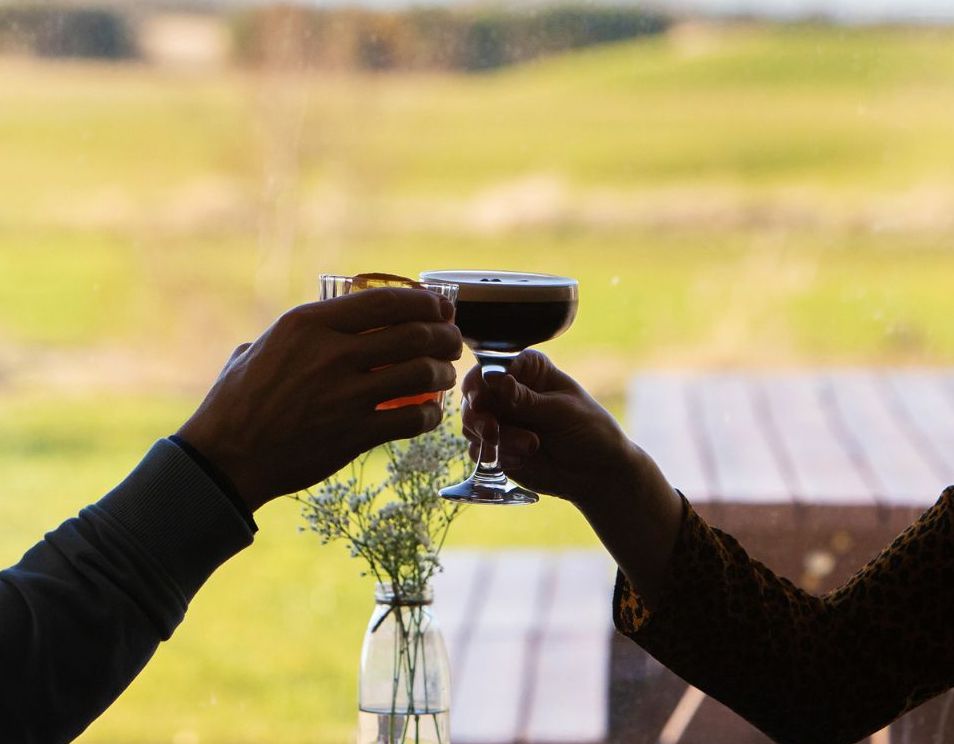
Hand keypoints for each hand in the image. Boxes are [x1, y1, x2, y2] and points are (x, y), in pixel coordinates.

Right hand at [177, 288, 462, 510]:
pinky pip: (411, 419)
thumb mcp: (260, 348)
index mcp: (308, 323)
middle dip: (444, 335)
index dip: (425, 301)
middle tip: (453, 341)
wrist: (225, 458)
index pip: (386, 301)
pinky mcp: (354, 434)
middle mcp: (331, 353)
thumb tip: (325, 323)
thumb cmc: (236, 402)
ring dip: (443, 373)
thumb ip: (297, 333)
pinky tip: (431, 416)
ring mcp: (345, 395)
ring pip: (420, 373)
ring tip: (446, 374)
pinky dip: (430, 416)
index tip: (442, 306)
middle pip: (413, 334)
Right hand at [462, 350, 683, 607]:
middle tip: (492, 429)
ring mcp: (501, 420)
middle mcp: (509, 392)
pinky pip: (478, 450)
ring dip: (494, 439)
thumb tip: (492, 377)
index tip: (483, 399)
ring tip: (530, 446)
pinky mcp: (496, 447)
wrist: (599, 474)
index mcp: (528, 370)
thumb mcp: (561, 412)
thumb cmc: (590, 431)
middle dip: (479, 415)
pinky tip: (524, 459)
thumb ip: (525, 399)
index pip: (492, 366)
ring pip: (473, 424)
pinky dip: (496, 456)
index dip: (482, 382)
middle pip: (474, 395)